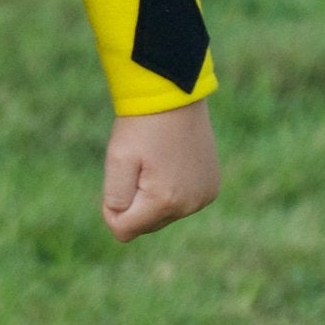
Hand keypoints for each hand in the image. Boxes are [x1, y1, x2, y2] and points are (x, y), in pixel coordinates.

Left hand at [101, 100, 218, 242]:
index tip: (119, 174)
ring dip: (154, 196)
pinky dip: (171, 188)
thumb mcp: (118, 160)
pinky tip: (171, 161)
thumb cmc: (142, 125)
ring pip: (163, 214)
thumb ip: (116, 200)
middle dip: (135, 201)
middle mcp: (190, 205)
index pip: (124, 230)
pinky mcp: (211, 187)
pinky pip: (181, 201)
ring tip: (156, 160)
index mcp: (165, 201)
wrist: (174, 94)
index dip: (112, 206)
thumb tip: (121, 227)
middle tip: (139, 163)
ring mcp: (205, 196)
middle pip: (146, 224)